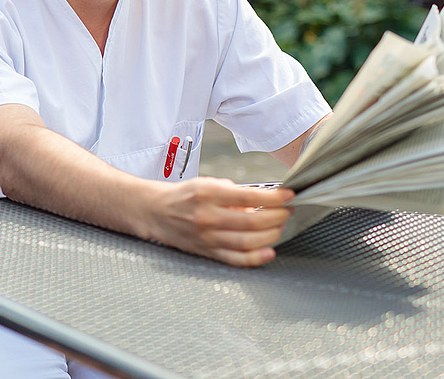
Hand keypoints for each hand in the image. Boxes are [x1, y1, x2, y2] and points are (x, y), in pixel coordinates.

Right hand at [139, 178, 294, 266]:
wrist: (154, 211)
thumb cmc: (184, 196)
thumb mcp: (206, 184)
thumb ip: (234, 193)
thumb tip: (262, 203)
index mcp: (207, 194)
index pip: (251, 196)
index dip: (276, 198)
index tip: (289, 196)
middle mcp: (207, 217)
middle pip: (254, 221)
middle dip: (278, 216)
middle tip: (287, 212)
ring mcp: (207, 237)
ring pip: (249, 242)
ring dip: (272, 235)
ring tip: (279, 227)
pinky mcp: (206, 251)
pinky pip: (236, 259)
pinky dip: (256, 258)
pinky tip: (269, 251)